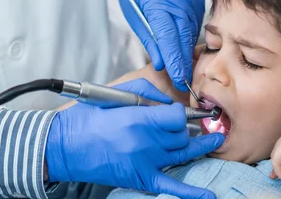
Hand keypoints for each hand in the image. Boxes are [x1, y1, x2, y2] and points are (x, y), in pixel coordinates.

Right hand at [46, 78, 224, 197]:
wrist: (66, 146)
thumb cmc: (88, 118)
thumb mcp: (115, 94)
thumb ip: (146, 91)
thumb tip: (169, 101)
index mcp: (138, 120)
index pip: (178, 116)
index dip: (180, 112)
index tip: (174, 112)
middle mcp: (146, 142)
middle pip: (182, 135)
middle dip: (182, 127)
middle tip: (176, 124)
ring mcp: (145, 163)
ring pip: (183, 154)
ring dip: (199, 146)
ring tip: (214, 141)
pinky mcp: (141, 178)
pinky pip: (172, 187)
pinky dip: (192, 194)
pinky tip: (208, 196)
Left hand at [116, 0, 204, 89]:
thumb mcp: (134, 18)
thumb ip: (150, 41)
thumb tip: (162, 65)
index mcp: (156, 0)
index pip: (168, 36)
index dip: (174, 59)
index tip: (179, 78)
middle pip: (184, 35)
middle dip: (184, 60)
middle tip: (183, 81)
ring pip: (192, 30)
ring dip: (187, 49)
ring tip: (183, 66)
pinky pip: (197, 21)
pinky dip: (190, 34)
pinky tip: (184, 43)